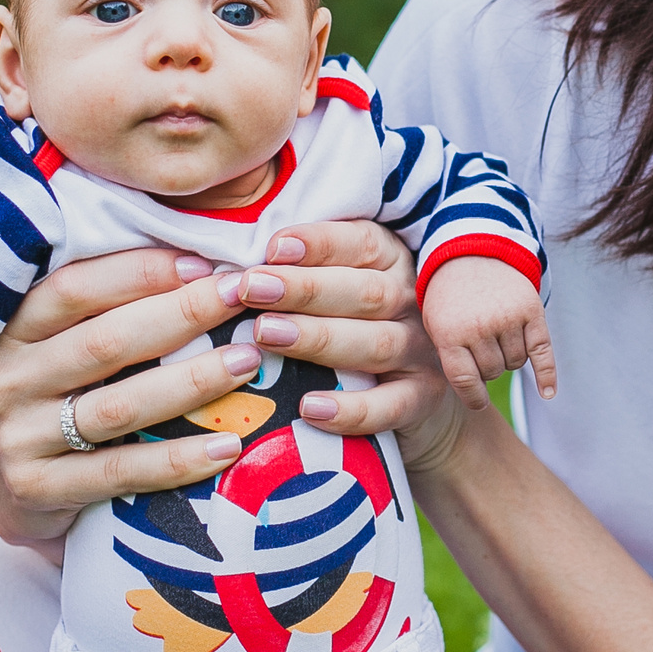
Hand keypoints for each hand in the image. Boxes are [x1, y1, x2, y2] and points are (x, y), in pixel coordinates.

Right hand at [0, 248, 268, 552]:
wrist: (8, 491)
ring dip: (192, 381)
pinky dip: (179, 459)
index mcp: (13, 330)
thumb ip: (104, 310)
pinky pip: (121, 471)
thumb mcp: (57, 347)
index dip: (141, 272)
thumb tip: (198, 268)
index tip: (203, 264)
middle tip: (243, 298)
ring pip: (120, 405)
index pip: (75, 288)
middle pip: (105, 341)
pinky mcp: (39, 489)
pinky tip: (228, 445)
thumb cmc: (52, 399)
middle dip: (182, 314)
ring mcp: (20, 437)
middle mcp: (8, 379)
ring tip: (246, 362)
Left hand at [242, 220, 450, 438]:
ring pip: (376, 344)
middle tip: (251, 289)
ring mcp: (421, 352)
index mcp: (391, 260)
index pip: (361, 243)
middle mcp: (411, 302)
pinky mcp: (422, 399)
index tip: (272, 248)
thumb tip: (230, 267)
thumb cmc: (351, 324)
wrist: (407, 393)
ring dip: (318, 339)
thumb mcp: (336, 287)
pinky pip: (390, 406)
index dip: (318, 244)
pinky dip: (350, 409)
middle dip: (305, 289)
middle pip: (364, 292)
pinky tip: (309, 407)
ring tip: (266, 335)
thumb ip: (298, 270)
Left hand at [420, 253, 557, 409]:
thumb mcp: (435, 323)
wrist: (471, 252)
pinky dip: (547, 375)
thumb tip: (473, 395)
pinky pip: (542, 352)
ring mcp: (507, 318)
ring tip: (497, 335)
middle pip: (493, 372)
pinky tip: (548, 393)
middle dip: (488, 366)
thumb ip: (448, 357)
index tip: (479, 401)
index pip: (465, 380)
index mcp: (450, 333)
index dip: (473, 396)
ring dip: (509, 357)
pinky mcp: (531, 310)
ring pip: (516, 363)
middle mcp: (479, 327)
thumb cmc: (450, 295)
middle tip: (481, 345)